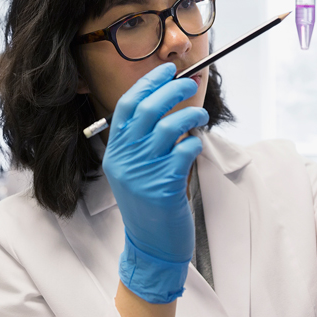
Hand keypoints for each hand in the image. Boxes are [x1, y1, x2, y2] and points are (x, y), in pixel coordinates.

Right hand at [103, 63, 207, 303]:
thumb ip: (143, 142)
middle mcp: (125, 159)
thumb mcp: (134, 171)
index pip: (128, 106)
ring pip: (170, 126)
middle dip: (173, 89)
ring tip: (201, 116)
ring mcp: (143, 172)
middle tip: (190, 83)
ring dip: (191, 115)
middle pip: (150, 109)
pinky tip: (197, 145)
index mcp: (116, 152)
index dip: (148, 83)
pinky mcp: (163, 185)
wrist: (150, 246)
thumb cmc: (148, 205)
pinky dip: (195, 142)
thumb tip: (167, 106)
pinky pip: (184, 150)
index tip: (167, 70)